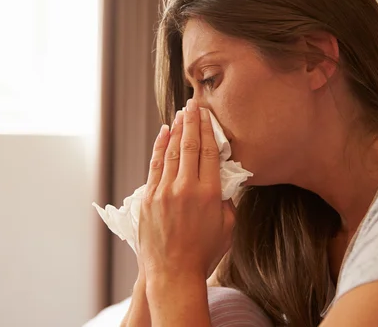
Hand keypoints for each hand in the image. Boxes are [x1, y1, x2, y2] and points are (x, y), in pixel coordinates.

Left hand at [138, 99, 234, 283]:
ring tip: (180, 113)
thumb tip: (223, 180)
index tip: (207, 114)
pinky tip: (163, 134)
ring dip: (176, 130)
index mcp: (210, 194)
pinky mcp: (149, 198)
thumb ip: (227, 200)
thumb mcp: (228, 227)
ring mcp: (164, 192)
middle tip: (193, 104)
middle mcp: (186, 188)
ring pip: (171, 152)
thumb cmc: (205, 253)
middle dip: (192, 122)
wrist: (173, 274)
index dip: (209, 130)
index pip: (210, 152)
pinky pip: (155, 166)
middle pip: (190, 146)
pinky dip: (159, 148)